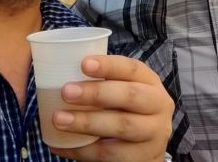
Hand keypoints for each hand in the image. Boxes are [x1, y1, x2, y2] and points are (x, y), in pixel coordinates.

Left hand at [49, 54, 173, 161]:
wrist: (147, 146)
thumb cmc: (126, 110)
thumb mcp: (123, 90)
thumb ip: (102, 80)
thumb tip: (60, 69)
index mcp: (150, 82)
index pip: (132, 68)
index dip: (108, 65)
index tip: (83, 64)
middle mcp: (159, 106)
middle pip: (130, 96)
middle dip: (96, 93)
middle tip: (66, 92)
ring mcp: (154, 134)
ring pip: (121, 126)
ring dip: (87, 122)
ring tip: (59, 119)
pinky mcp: (143, 158)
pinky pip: (110, 154)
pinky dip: (82, 150)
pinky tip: (61, 145)